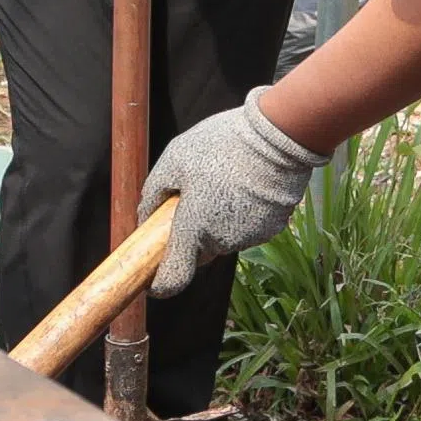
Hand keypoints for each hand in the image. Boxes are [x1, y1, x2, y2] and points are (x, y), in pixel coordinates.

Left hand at [141, 96, 325, 293]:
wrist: (277, 136)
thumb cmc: (220, 144)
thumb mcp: (174, 158)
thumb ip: (153, 194)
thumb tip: (144, 217)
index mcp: (193, 229)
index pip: (172, 279)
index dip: (160, 284)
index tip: (153, 278)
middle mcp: (221, 241)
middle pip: (199, 250)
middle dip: (193, 231)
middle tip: (196, 195)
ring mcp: (250, 237)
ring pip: (225, 237)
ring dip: (219, 219)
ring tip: (225, 180)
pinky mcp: (273, 228)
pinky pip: (249, 227)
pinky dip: (244, 213)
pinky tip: (247, 184)